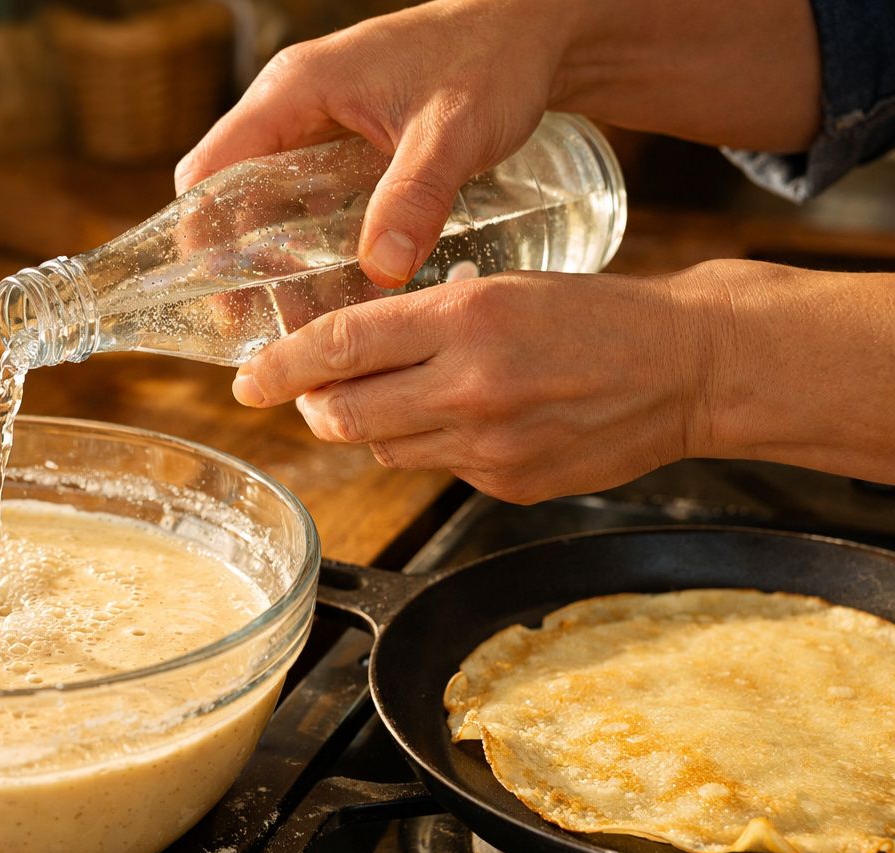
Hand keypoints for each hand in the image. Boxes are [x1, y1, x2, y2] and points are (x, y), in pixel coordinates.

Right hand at [176, 0, 568, 286]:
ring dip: (277, 261)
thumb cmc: (495, 56)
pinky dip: (312, 246)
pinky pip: (308, 202)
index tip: (225, 300)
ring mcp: (319, 125)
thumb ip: (416, 198)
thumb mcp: (454, 130)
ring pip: (270, 204)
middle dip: (239, 263)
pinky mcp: (349, 144)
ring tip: (299, 320)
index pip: (209, 171)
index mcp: (294, 90)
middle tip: (262, 326)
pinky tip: (338, 288)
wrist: (539, 28)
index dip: (204, 240)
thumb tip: (381, 274)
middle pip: (231, 196)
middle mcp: (294, 106)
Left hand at [232, 269, 708, 503]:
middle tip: (314, 394)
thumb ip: (422, 322)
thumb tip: (344, 355)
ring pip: (383, 447)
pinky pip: (436, 470)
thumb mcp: (502, 288)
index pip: (341, 345)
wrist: (686, 368)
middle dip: (316, 407)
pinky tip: (469, 421)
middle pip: (344, 415)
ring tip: (409, 396)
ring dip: (374, 426)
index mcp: (467, 317)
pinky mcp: (506, 484)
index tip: (246, 380)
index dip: (281, 366)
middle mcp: (470, 386)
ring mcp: (489, 445)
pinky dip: (432, 447)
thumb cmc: (594, 315)